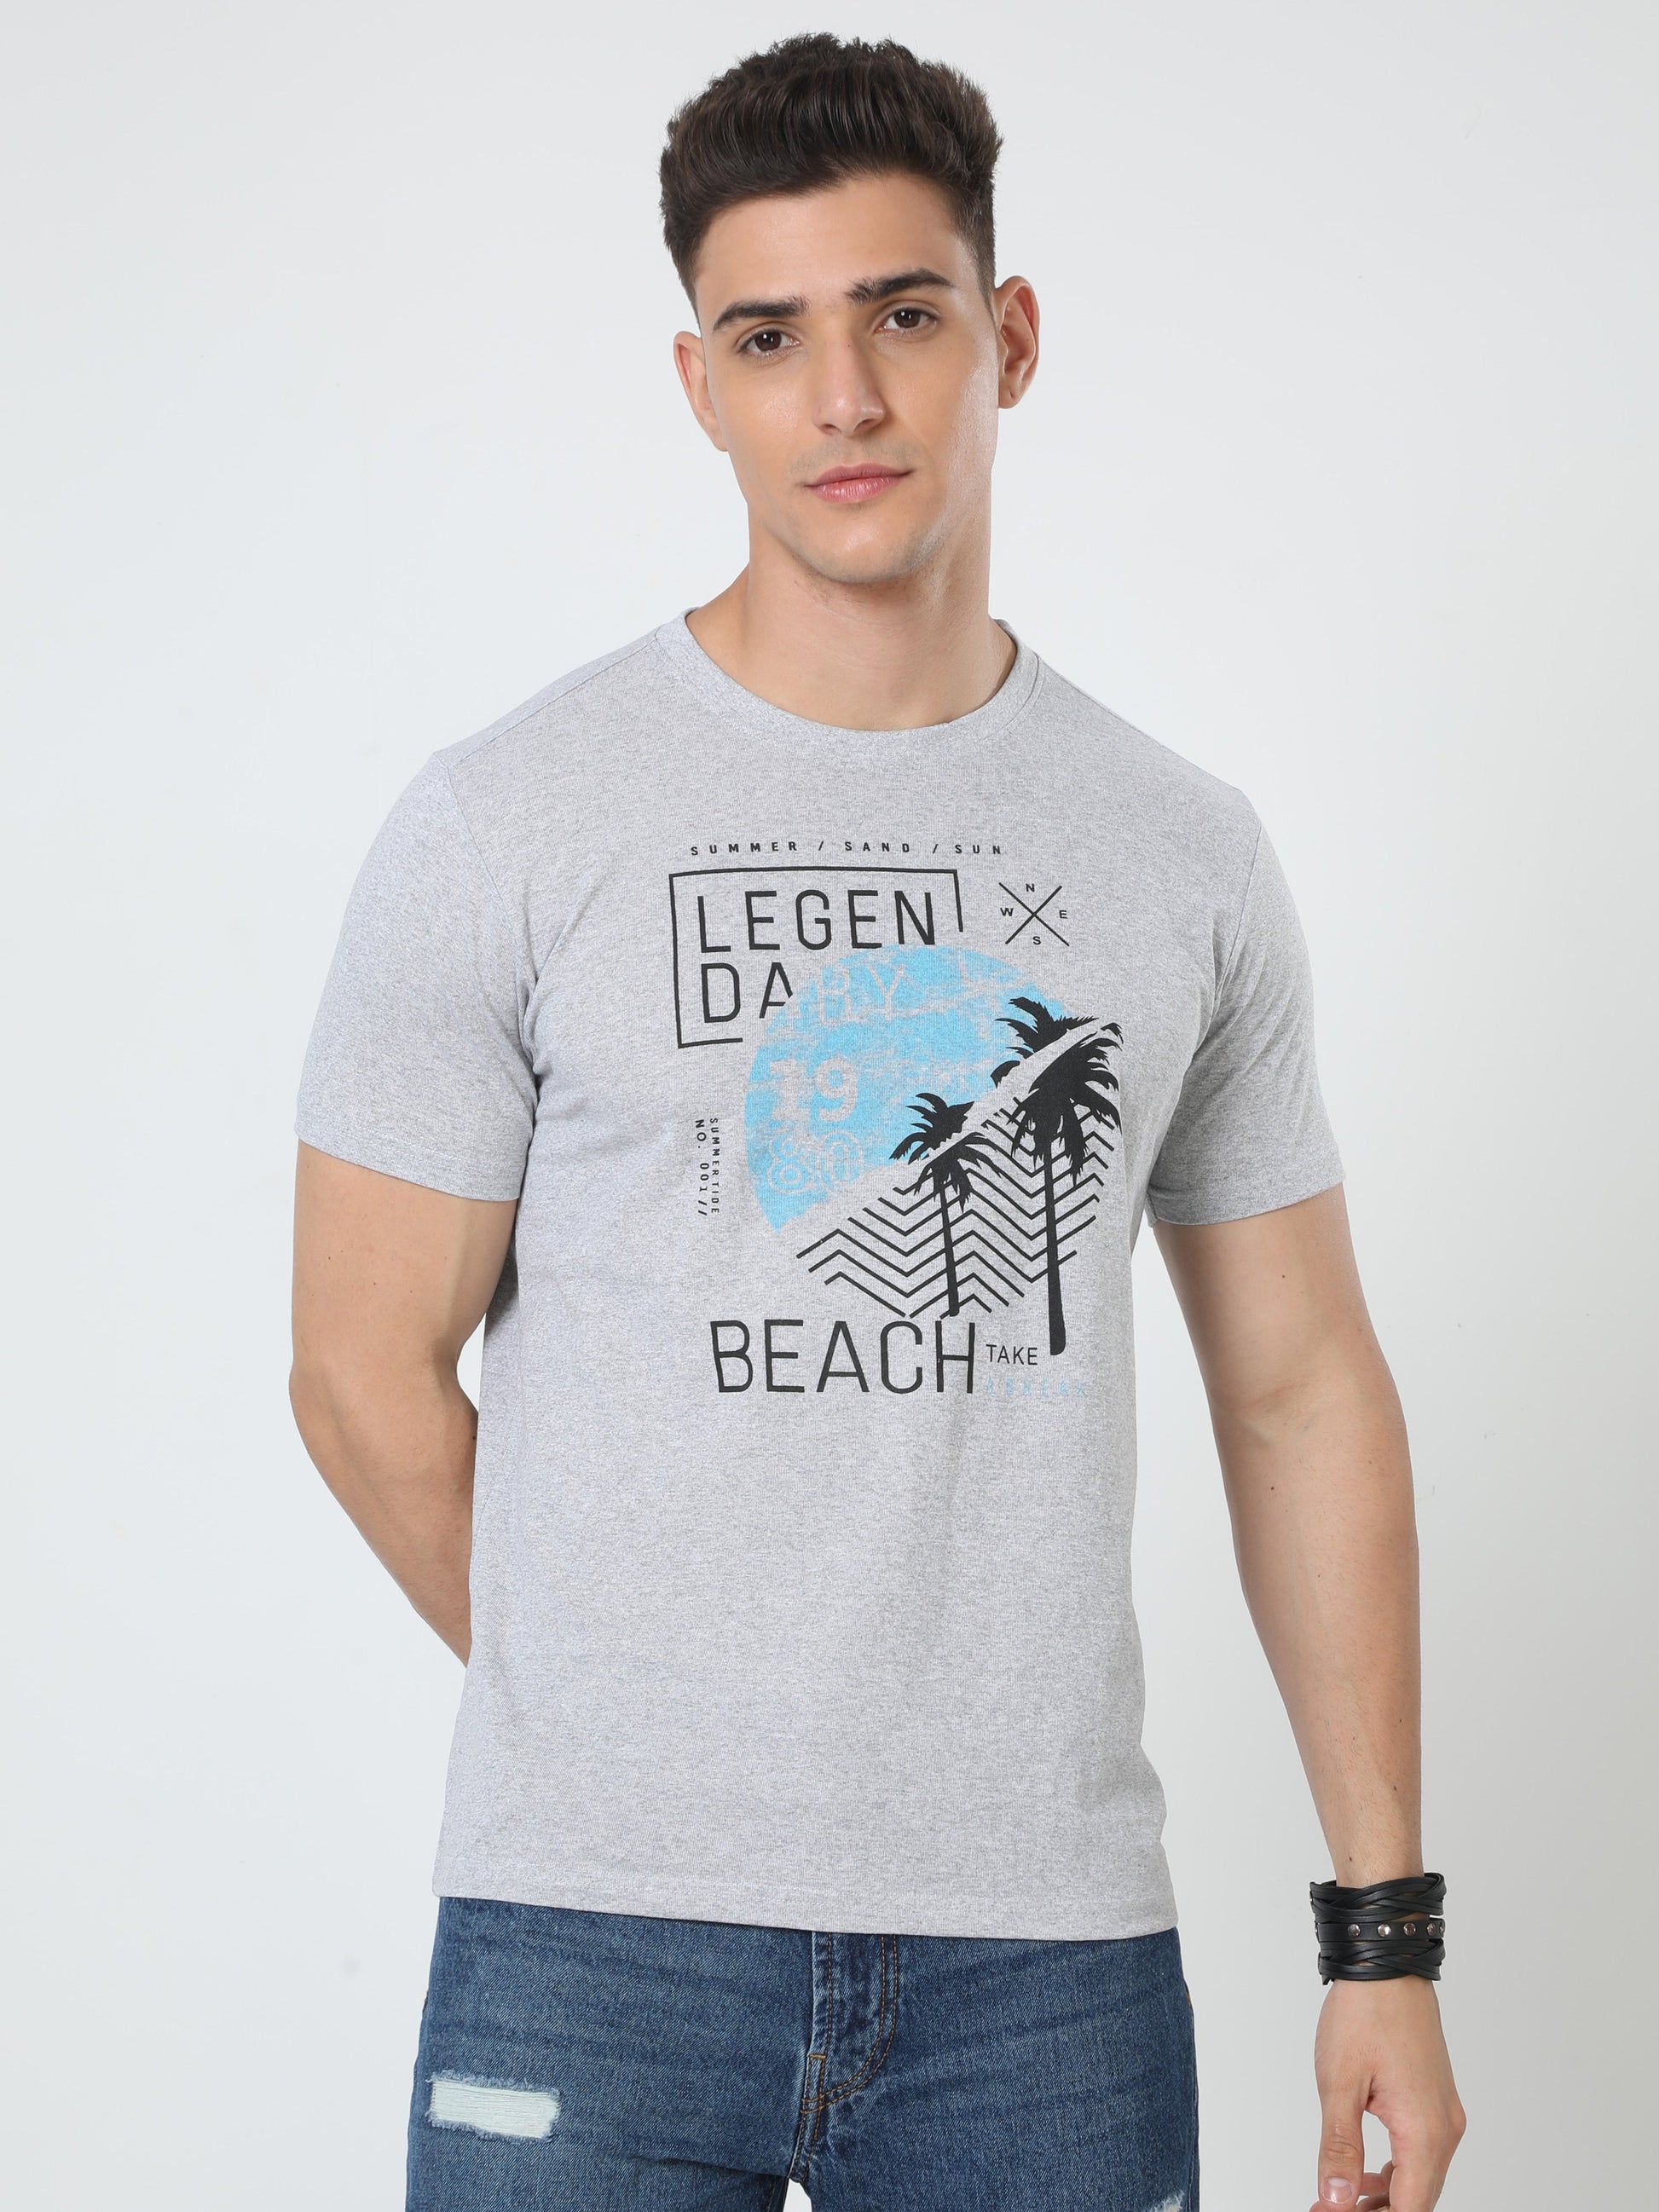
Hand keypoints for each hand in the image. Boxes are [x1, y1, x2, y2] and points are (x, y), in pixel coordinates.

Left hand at [1309, 1976, 1464, 2210]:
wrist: (1386, 1965)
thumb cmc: (1364, 2013)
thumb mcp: (1339, 2083)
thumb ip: (1339, 2148)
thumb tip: (1336, 2200)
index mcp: (1424, 2130)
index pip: (1409, 2208)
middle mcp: (1445, 2128)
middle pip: (1420, 2199)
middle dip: (1378, 2211)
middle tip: (1330, 2209)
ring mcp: (1445, 2114)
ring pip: (1422, 2178)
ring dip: (1387, 2197)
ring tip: (1343, 2200)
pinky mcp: (1437, 2101)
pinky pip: (1423, 2152)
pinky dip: (1397, 2171)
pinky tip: (1366, 2173)